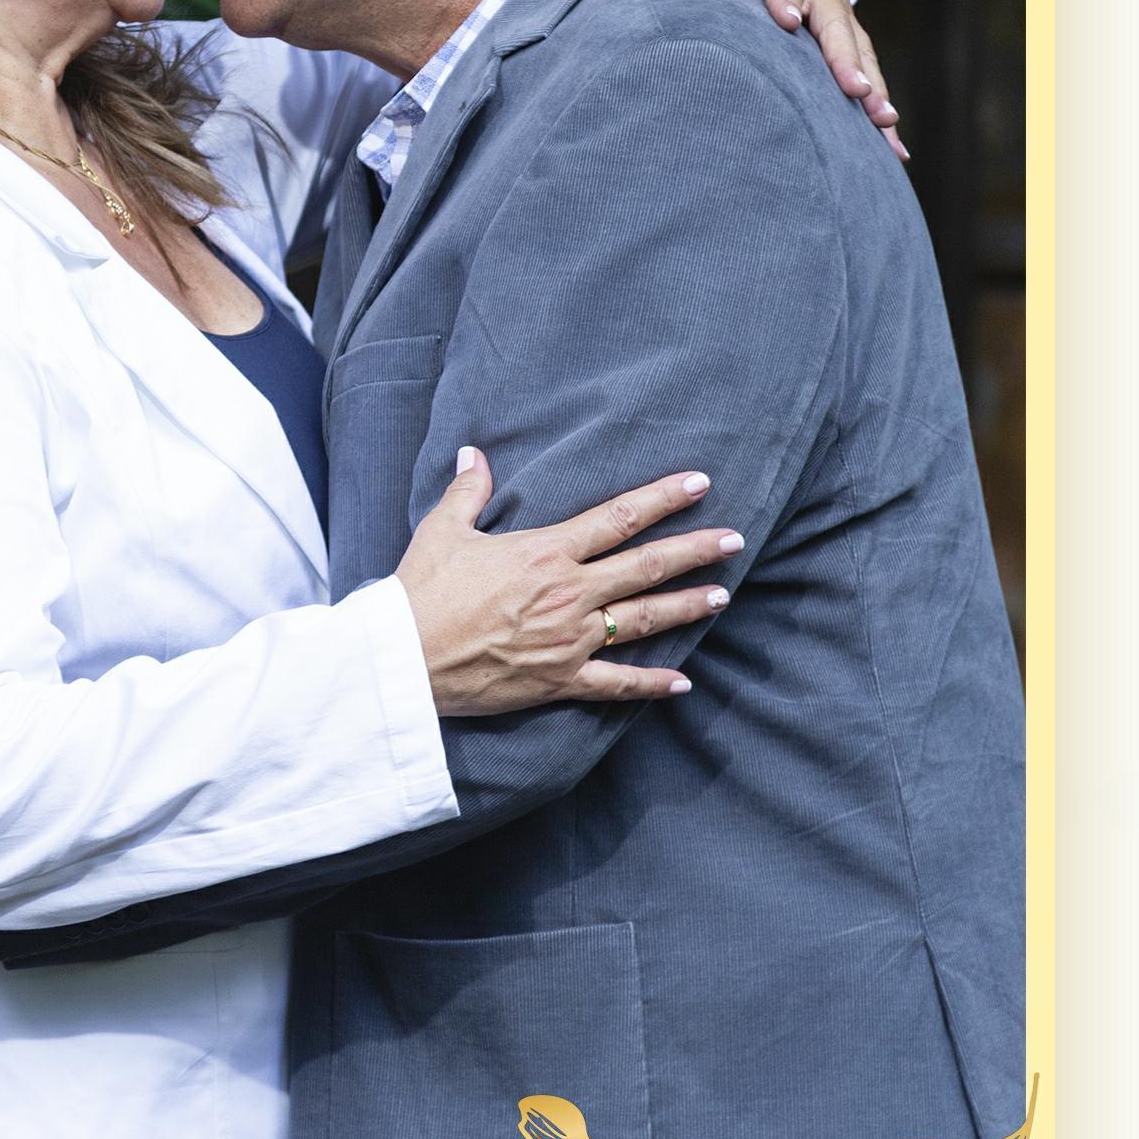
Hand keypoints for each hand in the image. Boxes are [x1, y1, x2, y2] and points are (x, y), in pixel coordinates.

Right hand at [395, 450, 744, 715]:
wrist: (404, 660)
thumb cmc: (420, 592)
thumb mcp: (442, 531)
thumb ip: (468, 491)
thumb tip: (474, 454)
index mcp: (546, 552)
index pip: (618, 518)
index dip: (663, 499)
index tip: (699, 484)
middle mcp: (568, 594)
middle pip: (646, 566)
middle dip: (695, 550)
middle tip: (735, 539)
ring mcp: (569, 640)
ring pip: (642, 620)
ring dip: (685, 605)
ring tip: (722, 594)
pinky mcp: (559, 680)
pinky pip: (616, 684)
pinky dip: (651, 683)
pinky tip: (683, 681)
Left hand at [704, 0, 906, 160]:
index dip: (786, 0)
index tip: (787, 22)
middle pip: (834, 26)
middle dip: (845, 59)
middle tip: (855, 89)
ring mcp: (840, 14)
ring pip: (859, 52)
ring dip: (874, 86)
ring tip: (884, 121)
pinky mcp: (849, 36)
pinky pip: (868, 69)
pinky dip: (880, 104)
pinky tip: (893, 144)